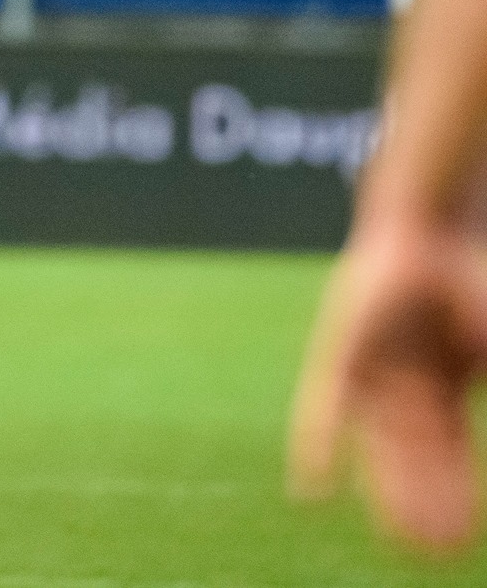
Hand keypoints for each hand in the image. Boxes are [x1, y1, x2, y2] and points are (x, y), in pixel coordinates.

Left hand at [289, 212, 486, 549]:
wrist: (431, 232)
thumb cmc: (472, 283)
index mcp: (442, 388)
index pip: (450, 456)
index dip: (456, 496)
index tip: (463, 540)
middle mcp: (403, 388)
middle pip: (414, 462)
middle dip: (427, 505)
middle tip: (436, 553)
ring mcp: (372, 373)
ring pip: (379, 449)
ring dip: (391, 493)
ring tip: (404, 538)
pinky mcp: (340, 356)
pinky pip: (326, 409)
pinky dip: (320, 446)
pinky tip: (314, 487)